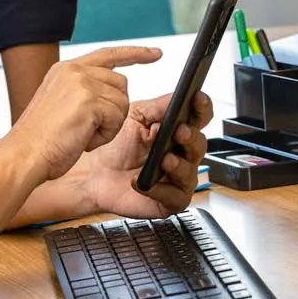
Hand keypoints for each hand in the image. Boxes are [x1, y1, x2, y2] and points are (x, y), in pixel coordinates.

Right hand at [6, 45, 161, 184]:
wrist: (24, 154)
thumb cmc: (40, 139)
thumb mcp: (59, 103)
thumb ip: (82, 90)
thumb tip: (115, 89)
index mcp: (65, 69)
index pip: (108, 54)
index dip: (135, 53)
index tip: (155, 53)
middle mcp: (73, 70)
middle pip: (122, 85)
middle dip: (114, 111)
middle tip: (86, 128)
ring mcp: (81, 83)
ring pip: (122, 103)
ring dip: (109, 126)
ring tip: (81, 134)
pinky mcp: (89, 100)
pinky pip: (117, 119)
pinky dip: (104, 136)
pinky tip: (83, 139)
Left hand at [85, 91, 211, 217]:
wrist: (96, 172)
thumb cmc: (117, 144)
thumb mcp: (134, 117)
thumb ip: (157, 108)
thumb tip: (175, 98)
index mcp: (176, 130)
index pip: (198, 117)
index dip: (202, 107)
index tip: (197, 98)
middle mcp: (181, 154)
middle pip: (199, 144)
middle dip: (191, 137)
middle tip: (180, 131)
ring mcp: (178, 177)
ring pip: (190, 172)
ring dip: (179, 165)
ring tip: (165, 160)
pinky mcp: (169, 200)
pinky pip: (175, 197)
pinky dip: (159, 190)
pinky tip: (143, 182)